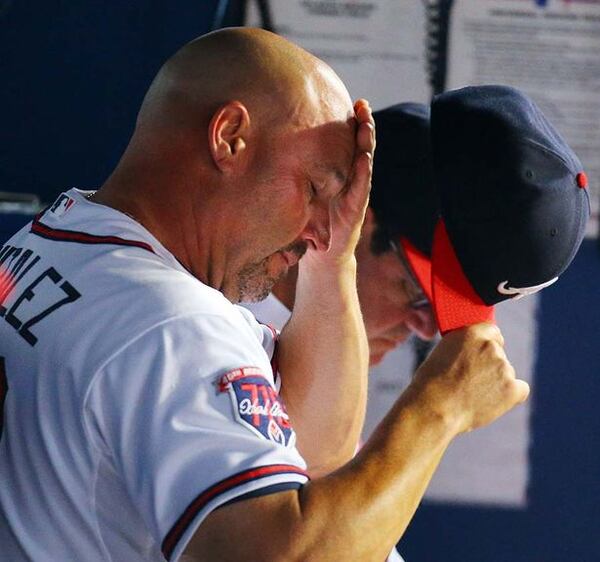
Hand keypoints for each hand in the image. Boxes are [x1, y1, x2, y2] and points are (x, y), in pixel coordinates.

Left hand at [303, 99, 375, 268]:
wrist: (324, 252)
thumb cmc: (309, 219)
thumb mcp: (299, 191)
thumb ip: (292, 175)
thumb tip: (260, 151)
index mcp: (337, 170)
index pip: (344, 141)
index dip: (347, 121)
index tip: (346, 101)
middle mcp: (349, 177)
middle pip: (357, 145)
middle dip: (362, 124)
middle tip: (362, 105)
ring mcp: (356, 191)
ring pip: (364, 162)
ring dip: (367, 143)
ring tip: (367, 124)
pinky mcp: (357, 208)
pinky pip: (361, 187)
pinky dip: (363, 173)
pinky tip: (364, 159)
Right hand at [410, 323, 529, 433]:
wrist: (434, 408)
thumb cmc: (431, 383)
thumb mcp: (444, 351)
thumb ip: (465, 347)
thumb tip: (477, 353)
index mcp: (472, 332)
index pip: (492, 333)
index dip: (483, 347)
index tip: (476, 358)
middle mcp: (491, 346)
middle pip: (499, 354)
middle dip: (489, 365)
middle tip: (469, 381)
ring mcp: (505, 367)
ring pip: (506, 373)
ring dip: (495, 382)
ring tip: (471, 395)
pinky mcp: (513, 388)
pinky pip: (520, 389)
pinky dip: (509, 396)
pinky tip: (490, 402)